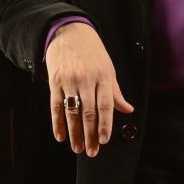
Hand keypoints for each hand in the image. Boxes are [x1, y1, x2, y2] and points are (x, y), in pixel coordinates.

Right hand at [45, 22, 132, 157]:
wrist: (69, 32)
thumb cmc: (92, 52)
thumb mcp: (108, 68)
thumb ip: (116, 92)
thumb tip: (128, 110)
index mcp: (103, 77)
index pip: (105, 105)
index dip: (105, 125)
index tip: (104, 140)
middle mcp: (86, 79)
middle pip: (88, 112)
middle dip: (90, 135)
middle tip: (91, 152)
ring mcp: (69, 81)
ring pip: (72, 112)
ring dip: (74, 133)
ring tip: (77, 148)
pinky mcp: (55, 81)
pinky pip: (55, 106)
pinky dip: (57, 123)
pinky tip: (61, 136)